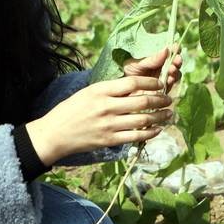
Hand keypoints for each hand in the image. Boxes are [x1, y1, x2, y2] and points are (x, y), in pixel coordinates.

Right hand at [26, 76, 173, 164]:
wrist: (54, 134)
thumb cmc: (71, 110)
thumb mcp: (88, 92)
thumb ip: (110, 90)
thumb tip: (135, 87)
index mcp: (100, 90)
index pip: (133, 82)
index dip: (151, 82)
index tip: (160, 83)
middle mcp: (106, 106)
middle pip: (142, 101)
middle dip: (161, 100)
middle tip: (169, 99)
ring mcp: (108, 125)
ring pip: (143, 120)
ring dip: (160, 117)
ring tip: (169, 114)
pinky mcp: (109, 140)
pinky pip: (136, 136)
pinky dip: (150, 133)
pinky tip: (157, 130)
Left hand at [123, 45, 182, 92]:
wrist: (122, 90)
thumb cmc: (128, 73)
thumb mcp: (137, 64)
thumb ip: (152, 59)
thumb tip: (166, 50)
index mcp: (157, 58)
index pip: (169, 52)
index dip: (174, 49)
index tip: (176, 47)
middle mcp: (163, 67)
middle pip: (175, 63)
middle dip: (177, 60)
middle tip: (176, 60)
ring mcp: (164, 79)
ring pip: (176, 74)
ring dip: (175, 71)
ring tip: (171, 70)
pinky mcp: (164, 90)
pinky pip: (171, 86)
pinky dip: (172, 82)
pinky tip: (170, 79)